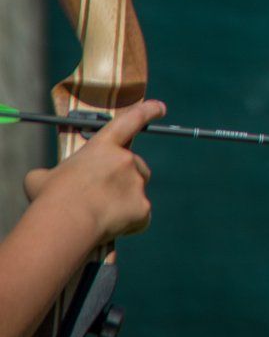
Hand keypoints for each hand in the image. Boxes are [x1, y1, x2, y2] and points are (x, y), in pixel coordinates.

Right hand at [23, 100, 163, 242]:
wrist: (65, 223)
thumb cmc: (50, 198)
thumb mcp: (41, 178)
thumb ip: (52, 173)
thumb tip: (45, 180)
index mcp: (103, 147)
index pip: (130, 121)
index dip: (147, 112)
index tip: (160, 107)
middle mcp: (126, 160)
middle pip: (135, 165)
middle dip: (123, 177)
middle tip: (100, 194)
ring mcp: (137, 183)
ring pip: (137, 190)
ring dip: (125, 198)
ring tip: (99, 213)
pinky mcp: (143, 208)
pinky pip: (140, 216)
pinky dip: (129, 222)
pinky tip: (109, 228)